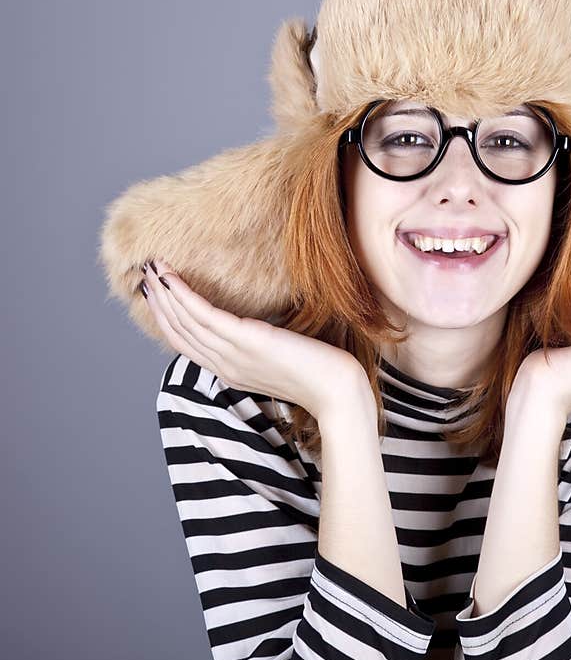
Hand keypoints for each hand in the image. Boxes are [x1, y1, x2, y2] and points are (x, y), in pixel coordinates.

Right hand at [139, 257, 367, 420]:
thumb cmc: (320, 371)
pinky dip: (182, 295)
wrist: (339, 391)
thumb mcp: (280, 356)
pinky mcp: (246, 341)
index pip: (186, 344)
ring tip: (150, 268)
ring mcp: (233, 355)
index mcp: (231, 371)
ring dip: (164, 293)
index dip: (166, 319)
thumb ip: (260, 343)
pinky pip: (204, 316)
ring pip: (185, 322)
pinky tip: (171, 277)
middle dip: (158, 302)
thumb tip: (258, 323)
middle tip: (143, 274)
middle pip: (178, 333)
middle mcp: (225, 365)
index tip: (155, 294)